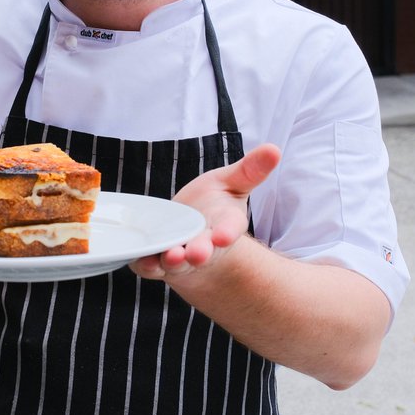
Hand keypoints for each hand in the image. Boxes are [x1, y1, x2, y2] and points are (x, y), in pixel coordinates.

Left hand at [130, 143, 280, 279]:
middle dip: (200, 253)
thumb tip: (273, 149)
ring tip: (171, 256)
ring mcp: (180, 255)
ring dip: (173, 260)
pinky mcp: (156, 260)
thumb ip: (250, 170)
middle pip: (203, 251)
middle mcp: (203, 244)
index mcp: (224, 226)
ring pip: (176, 262)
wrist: (190, 230)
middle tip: (197, 254)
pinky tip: (141, 260)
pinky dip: (146, 264)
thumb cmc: (212, 205)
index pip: (229, 230)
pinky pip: (150, 266)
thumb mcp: (231, 182)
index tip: (224, 236)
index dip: (227, 233)